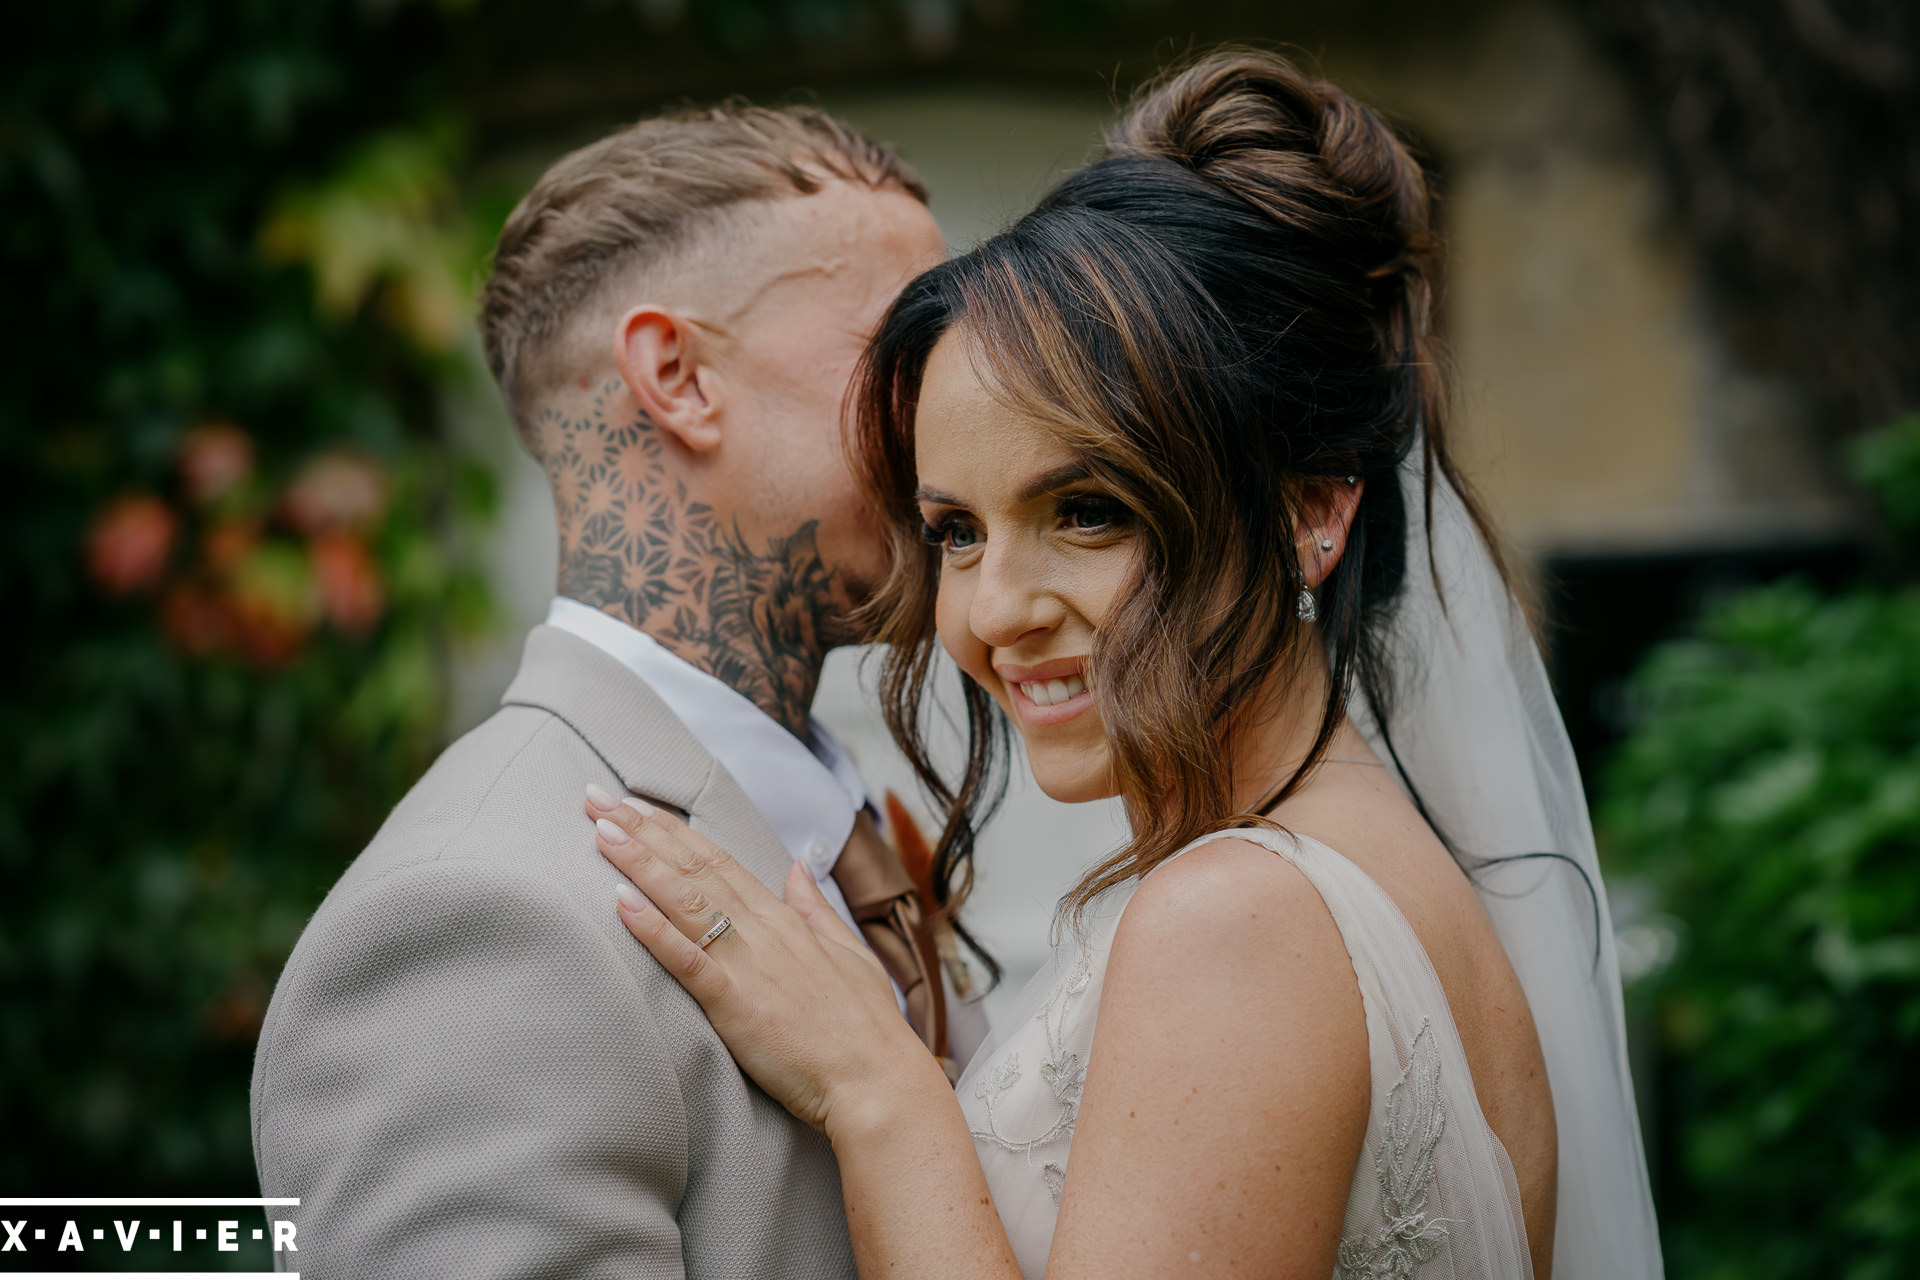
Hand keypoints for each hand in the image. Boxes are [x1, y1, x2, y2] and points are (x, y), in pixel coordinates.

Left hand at [586, 789, 944, 1134]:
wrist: (878, 1081)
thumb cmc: (867, 1027)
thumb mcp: (850, 953)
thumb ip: (816, 909)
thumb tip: (797, 868)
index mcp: (786, 920)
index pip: (720, 862)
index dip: (675, 832)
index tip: (639, 806)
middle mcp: (764, 931)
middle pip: (694, 869)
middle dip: (642, 831)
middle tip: (597, 800)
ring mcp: (749, 964)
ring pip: (685, 901)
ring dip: (640, 863)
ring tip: (601, 831)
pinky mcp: (735, 1004)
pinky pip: (687, 960)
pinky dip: (654, 929)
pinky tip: (622, 903)